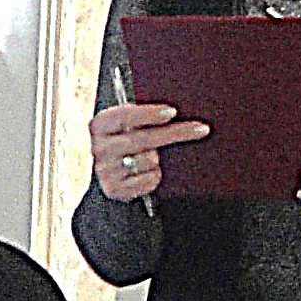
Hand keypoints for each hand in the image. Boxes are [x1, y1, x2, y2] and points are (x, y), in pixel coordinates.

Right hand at [89, 100, 209, 203]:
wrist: (110, 174)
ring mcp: (106, 170)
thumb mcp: (127, 125)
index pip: (124, 116)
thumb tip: (174, 111)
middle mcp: (99, 147)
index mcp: (100, 125)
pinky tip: (148, 173)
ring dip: (157, 159)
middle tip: (201, 129)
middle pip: (143, 139)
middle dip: (176, 133)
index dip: (149, 114)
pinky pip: (149, 179)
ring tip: (150, 157)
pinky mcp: (114, 189)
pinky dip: (154, 176)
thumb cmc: (126, 141)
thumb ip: (142, 117)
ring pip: (148, 160)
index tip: (172, 112)